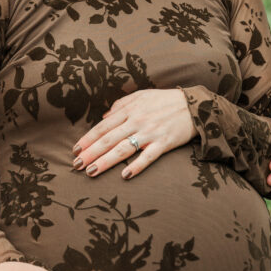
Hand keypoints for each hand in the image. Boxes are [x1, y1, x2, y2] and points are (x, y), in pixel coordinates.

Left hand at [73, 89, 196, 178]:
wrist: (194, 105)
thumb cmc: (164, 100)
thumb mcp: (140, 96)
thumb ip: (121, 105)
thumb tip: (104, 117)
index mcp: (129, 110)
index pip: (103, 127)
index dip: (88, 139)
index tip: (75, 150)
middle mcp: (137, 121)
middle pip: (109, 139)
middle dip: (91, 153)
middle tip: (76, 165)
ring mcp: (150, 133)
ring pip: (123, 149)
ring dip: (106, 161)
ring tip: (91, 172)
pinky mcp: (164, 143)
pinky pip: (148, 157)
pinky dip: (136, 166)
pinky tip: (125, 175)